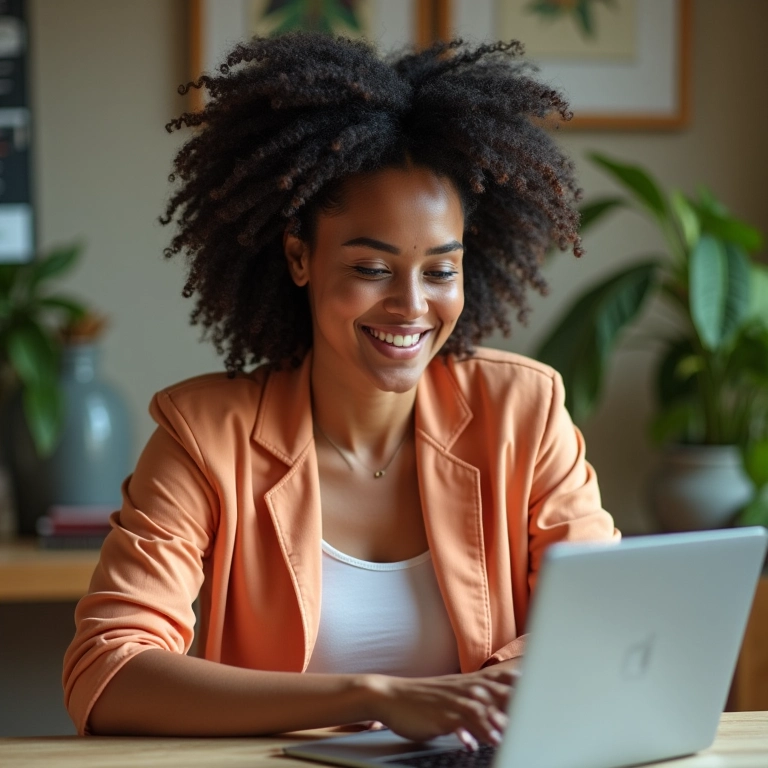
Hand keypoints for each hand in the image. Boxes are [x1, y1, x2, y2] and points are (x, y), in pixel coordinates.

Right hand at [365, 666, 518, 747]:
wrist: (392, 697)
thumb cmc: (424, 698)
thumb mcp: (451, 693)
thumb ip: (474, 698)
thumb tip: (497, 709)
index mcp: (468, 683)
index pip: (499, 679)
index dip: (519, 683)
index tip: (539, 687)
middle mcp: (463, 689)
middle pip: (495, 693)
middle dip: (515, 703)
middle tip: (533, 715)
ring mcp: (452, 701)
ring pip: (480, 709)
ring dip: (494, 722)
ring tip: (506, 737)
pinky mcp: (440, 715)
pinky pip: (458, 722)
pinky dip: (470, 732)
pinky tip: (477, 742)